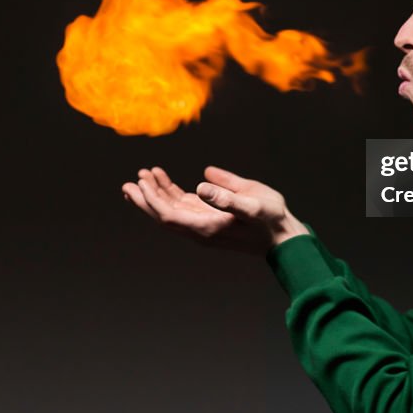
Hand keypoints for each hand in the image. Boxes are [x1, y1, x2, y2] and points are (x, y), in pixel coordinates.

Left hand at [121, 165, 308, 254]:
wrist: (283, 237)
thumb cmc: (271, 220)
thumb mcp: (252, 204)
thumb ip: (226, 195)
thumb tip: (200, 185)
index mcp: (206, 228)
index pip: (168, 216)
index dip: (152, 200)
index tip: (140, 183)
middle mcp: (199, 229)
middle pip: (163, 216)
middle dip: (145, 199)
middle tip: (129, 183)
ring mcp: (203, 224)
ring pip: (170, 210)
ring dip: (155, 194)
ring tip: (143, 175)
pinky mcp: (209, 218)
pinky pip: (182, 206)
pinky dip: (170, 192)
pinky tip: (163, 178)